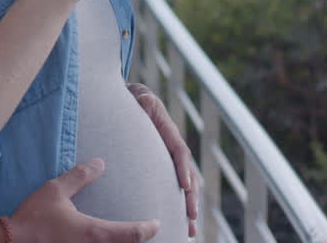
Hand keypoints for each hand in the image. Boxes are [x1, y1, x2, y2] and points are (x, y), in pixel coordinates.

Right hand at [4, 158, 159, 242]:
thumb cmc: (33, 218)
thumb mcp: (56, 190)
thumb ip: (80, 176)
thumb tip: (100, 163)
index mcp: (95, 233)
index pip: (131, 234)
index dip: (147, 229)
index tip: (156, 224)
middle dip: (136, 242)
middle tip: (145, 234)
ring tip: (125, 239)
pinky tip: (100, 242)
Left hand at [129, 83, 201, 238]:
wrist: (134, 102)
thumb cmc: (135, 101)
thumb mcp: (139, 98)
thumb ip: (143, 101)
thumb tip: (145, 100)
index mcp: (169, 133)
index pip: (180, 152)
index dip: (184, 169)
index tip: (186, 187)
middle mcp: (174, 148)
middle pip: (187, 175)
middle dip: (191, 198)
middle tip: (191, 218)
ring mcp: (170, 161)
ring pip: (185, 187)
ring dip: (188, 209)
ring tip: (189, 232)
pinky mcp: (163, 169)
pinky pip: (173, 189)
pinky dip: (177, 207)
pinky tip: (177, 227)